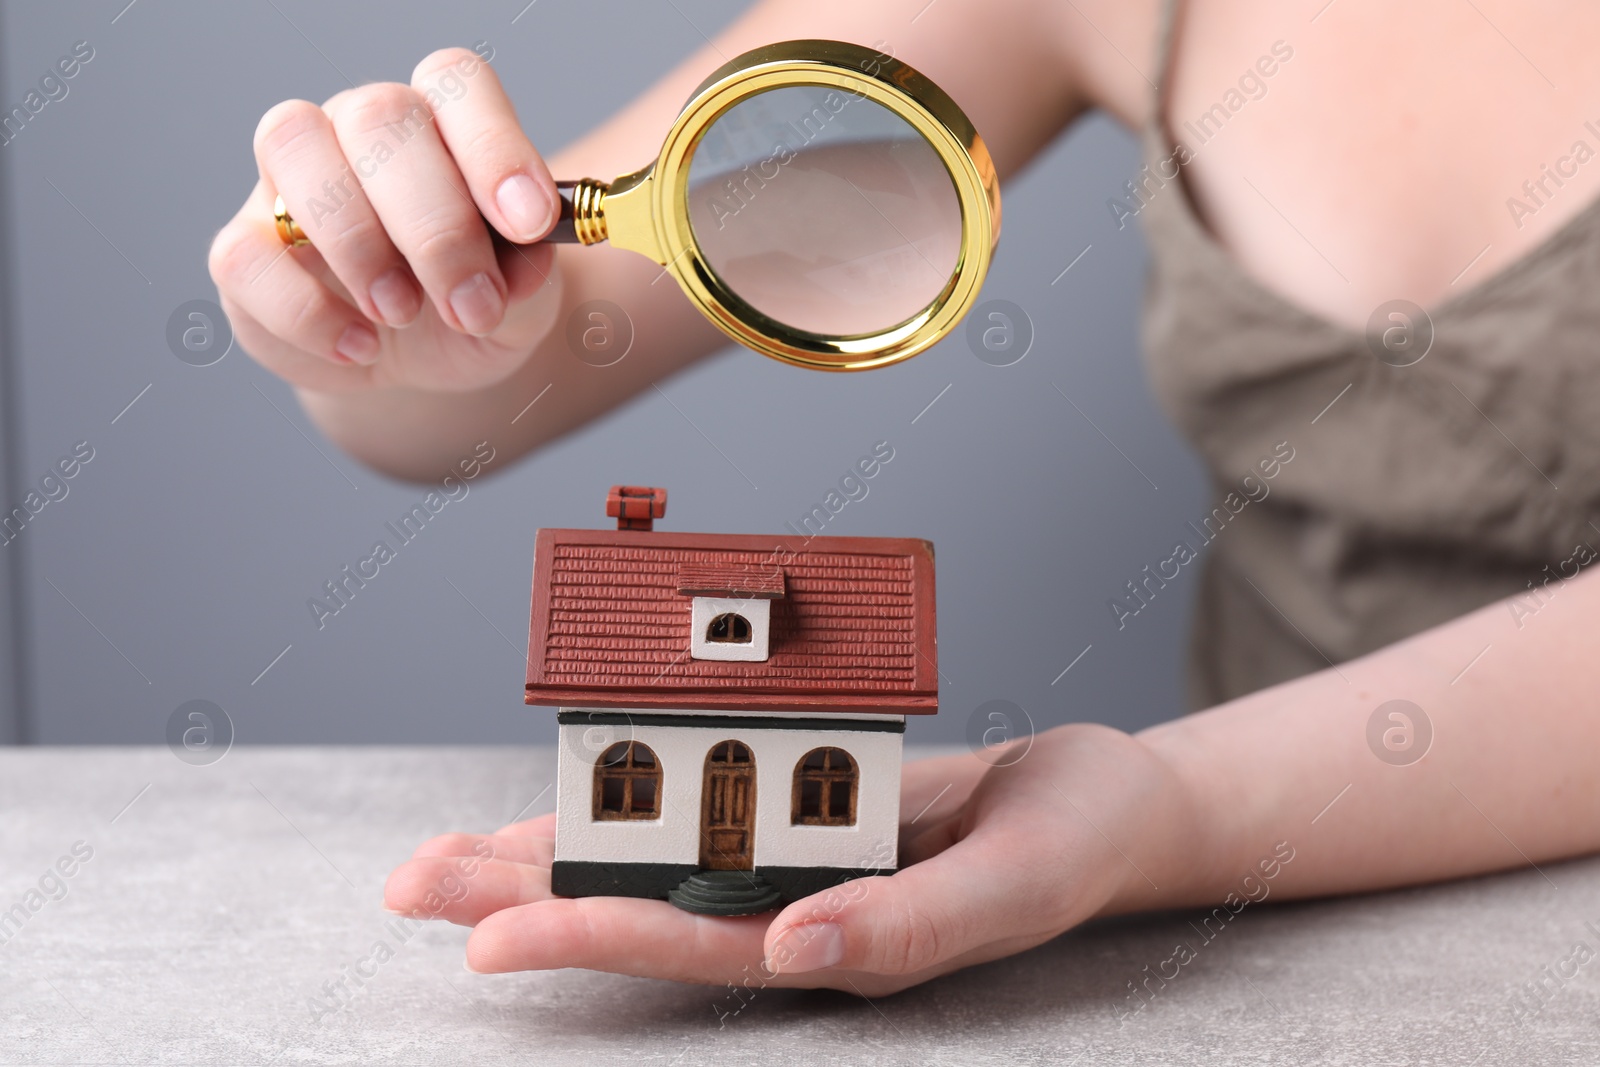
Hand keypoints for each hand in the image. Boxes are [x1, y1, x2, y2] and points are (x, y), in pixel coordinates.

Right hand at [208, 47, 564, 394]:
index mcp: (439, 120)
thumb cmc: (476, 303)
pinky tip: (362, 348)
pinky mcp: (244, 247)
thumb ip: (530, 279)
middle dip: (435, 222)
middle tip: (471, 305)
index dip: (494, 145)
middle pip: (378, 114)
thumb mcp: (523, 303)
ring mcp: (290, 179)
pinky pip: (245, 256)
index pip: (455, 83)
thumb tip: (524, 263)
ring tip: (404, 314)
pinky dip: (306, 311)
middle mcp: (358, 127)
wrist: (426, 360)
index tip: (531, 223)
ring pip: (293, 147)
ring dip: (358, 243)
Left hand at [382, 724, 1198, 996]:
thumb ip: (911, 924)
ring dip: (548, 855)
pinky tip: (556, 806)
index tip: (493, 937)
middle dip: (525, 896)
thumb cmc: (1077, 844)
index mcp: (841, 941)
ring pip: (654, 860)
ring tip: (440, 859)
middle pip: (643, 907)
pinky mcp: (803, 807)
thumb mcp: (1016, 885)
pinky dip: (626, 800)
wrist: (1109, 805)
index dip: (595, 935)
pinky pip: (700, 806)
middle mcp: (798, 909)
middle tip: (410, 886)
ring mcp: (795, 859)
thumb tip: (796, 950)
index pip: (697, 947)